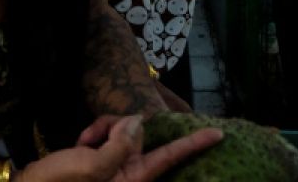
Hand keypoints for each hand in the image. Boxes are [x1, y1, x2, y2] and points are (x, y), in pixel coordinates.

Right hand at [16, 115, 222, 181]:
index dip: (194, 144)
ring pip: (123, 131)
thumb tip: (138, 123)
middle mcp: (128, 172)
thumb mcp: (91, 166)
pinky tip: (79, 141)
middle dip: (118, 128)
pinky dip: (94, 132)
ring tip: (82, 142)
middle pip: (141, 136)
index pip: (169, 157)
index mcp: (133, 180)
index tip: (219, 135)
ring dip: (102, 129)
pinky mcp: (102, 158)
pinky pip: (108, 134)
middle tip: (90, 137)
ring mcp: (115, 164)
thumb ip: (120, 143)